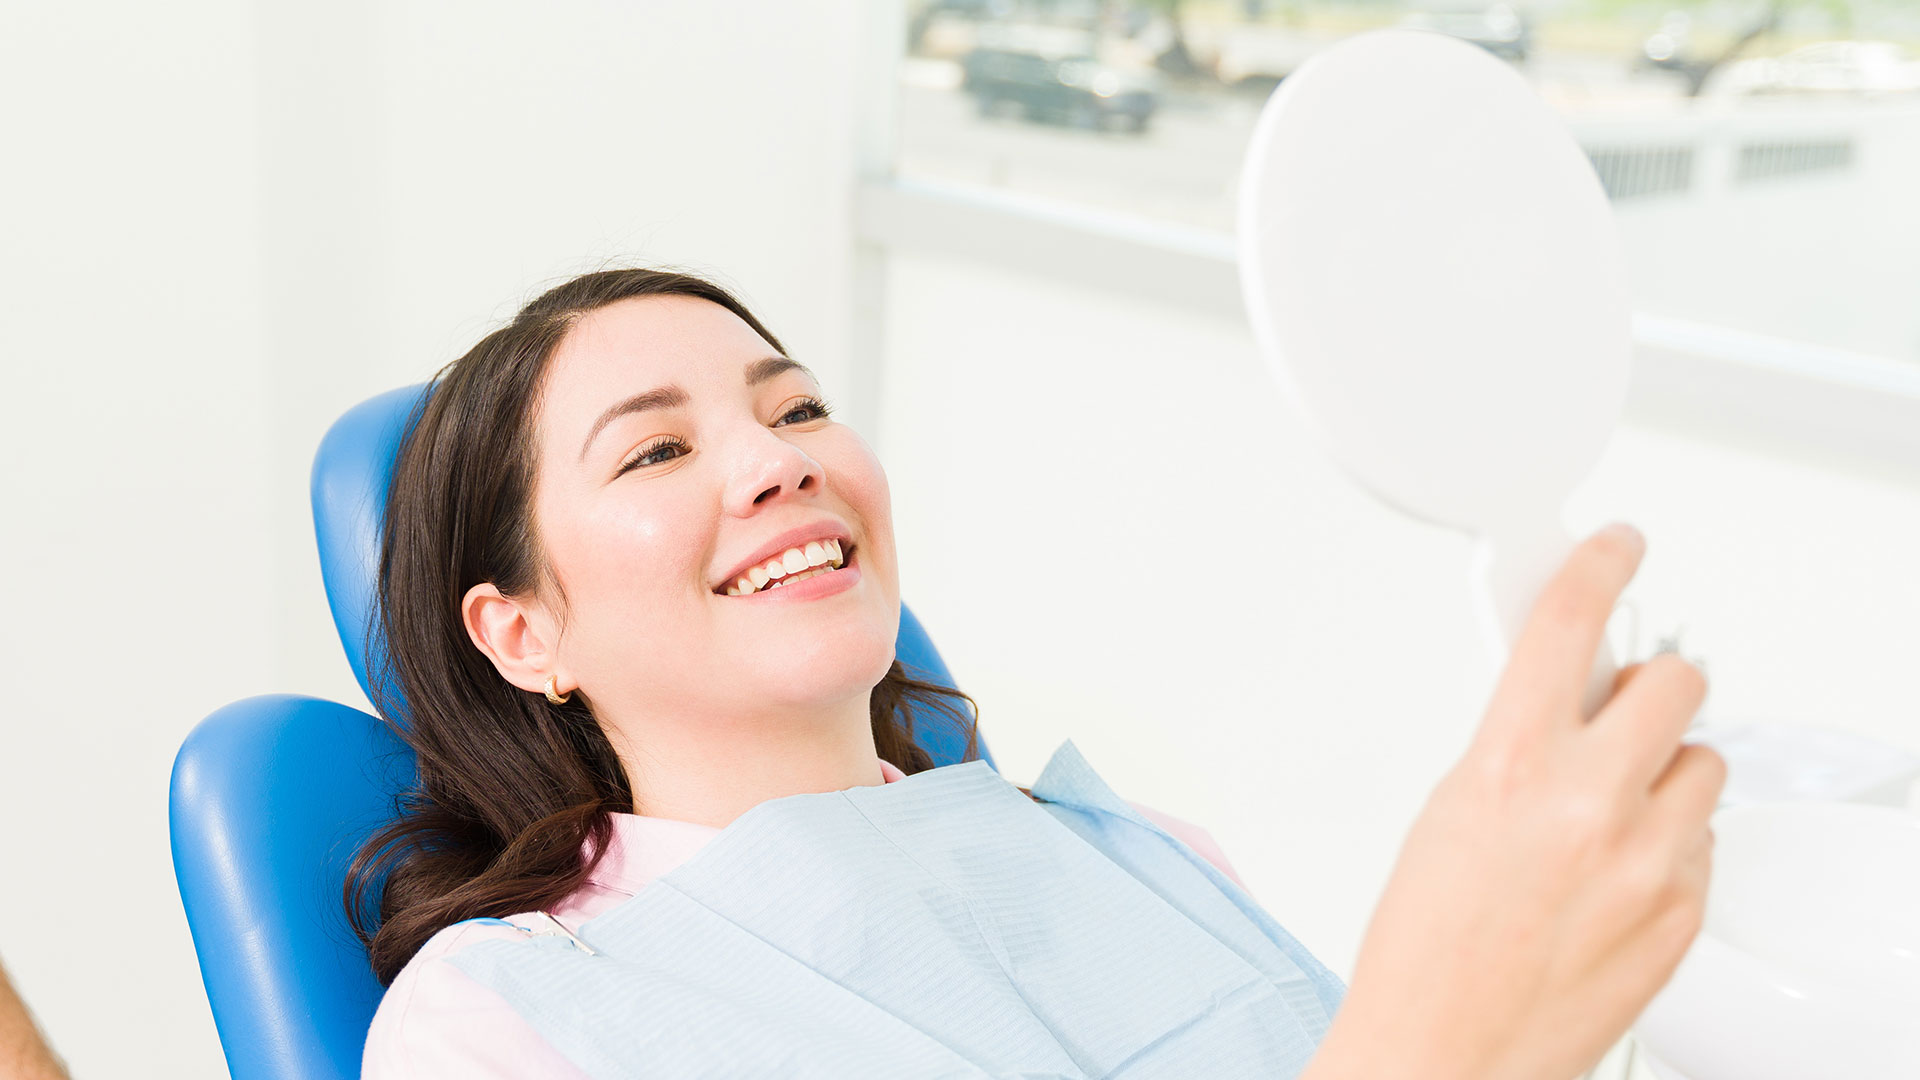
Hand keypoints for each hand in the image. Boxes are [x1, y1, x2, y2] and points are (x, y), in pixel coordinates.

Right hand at [1310, 523, 1723, 1079]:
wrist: (1445, 1051)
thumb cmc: (1426, 947)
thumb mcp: (1447, 810)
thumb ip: (1512, 740)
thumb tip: (1556, 693)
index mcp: (1511, 765)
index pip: (1568, 622)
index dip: (1597, 563)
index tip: (1616, 545)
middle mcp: (1590, 803)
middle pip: (1674, 680)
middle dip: (1647, 683)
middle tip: (1617, 706)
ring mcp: (1648, 859)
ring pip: (1700, 761)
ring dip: (1663, 769)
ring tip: (1607, 813)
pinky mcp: (1683, 912)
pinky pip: (1703, 840)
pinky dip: (1667, 843)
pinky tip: (1612, 875)